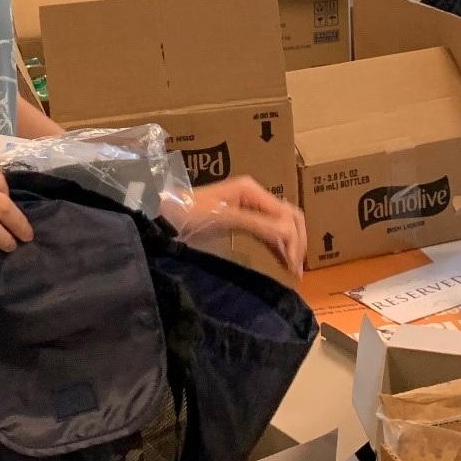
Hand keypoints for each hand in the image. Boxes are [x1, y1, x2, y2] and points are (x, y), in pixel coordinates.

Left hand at [177, 177, 306, 278]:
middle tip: (297, 270)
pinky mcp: (241, 218)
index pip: (285, 214)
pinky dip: (278, 244)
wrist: (163, 215)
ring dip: (291, 244)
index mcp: (252, 190)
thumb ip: (256, 224)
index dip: (293, 239)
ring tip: (294, 270)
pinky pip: (267, 229)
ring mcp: (248, 205)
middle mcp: (254, 195)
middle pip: (288, 216)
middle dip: (296, 241)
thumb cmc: (190, 214)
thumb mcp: (224, 218)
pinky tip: (282, 259)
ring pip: (281, 223)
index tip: (294, 266)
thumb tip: (288, 233)